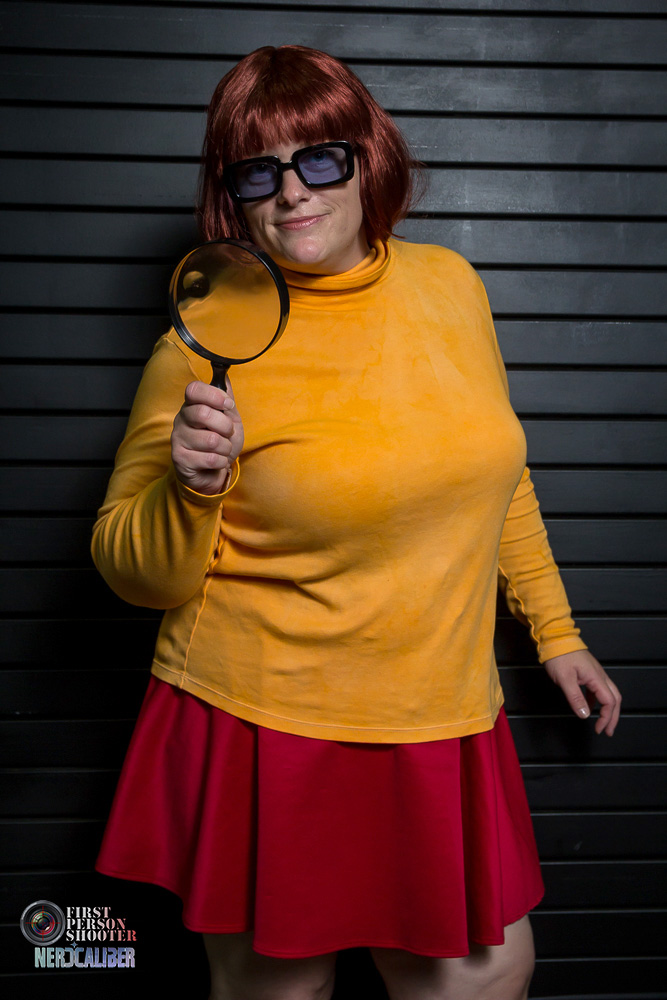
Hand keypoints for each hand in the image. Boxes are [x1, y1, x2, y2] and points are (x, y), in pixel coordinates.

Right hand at [171, 379, 243, 495]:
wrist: (213, 472)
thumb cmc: (220, 444)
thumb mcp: (229, 419)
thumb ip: (226, 400)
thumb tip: (224, 376)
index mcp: (192, 405)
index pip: (193, 389)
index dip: (214, 395)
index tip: (228, 404)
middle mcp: (181, 419)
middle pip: (203, 413)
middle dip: (225, 426)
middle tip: (228, 433)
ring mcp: (178, 439)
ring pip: (211, 439)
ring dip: (225, 447)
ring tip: (222, 450)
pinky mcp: (180, 459)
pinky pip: (210, 458)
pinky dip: (221, 462)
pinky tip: (216, 462)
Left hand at [543, 650, 620, 735]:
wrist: (555, 637)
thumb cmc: (559, 655)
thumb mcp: (564, 679)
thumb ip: (575, 697)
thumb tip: (584, 715)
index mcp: (596, 677)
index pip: (609, 702)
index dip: (606, 718)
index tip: (599, 729)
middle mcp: (599, 675)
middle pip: (615, 699)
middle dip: (613, 716)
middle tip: (608, 731)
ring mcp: (595, 673)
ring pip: (608, 694)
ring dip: (607, 709)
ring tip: (602, 722)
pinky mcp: (588, 672)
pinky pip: (597, 689)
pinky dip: (596, 701)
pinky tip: (589, 707)